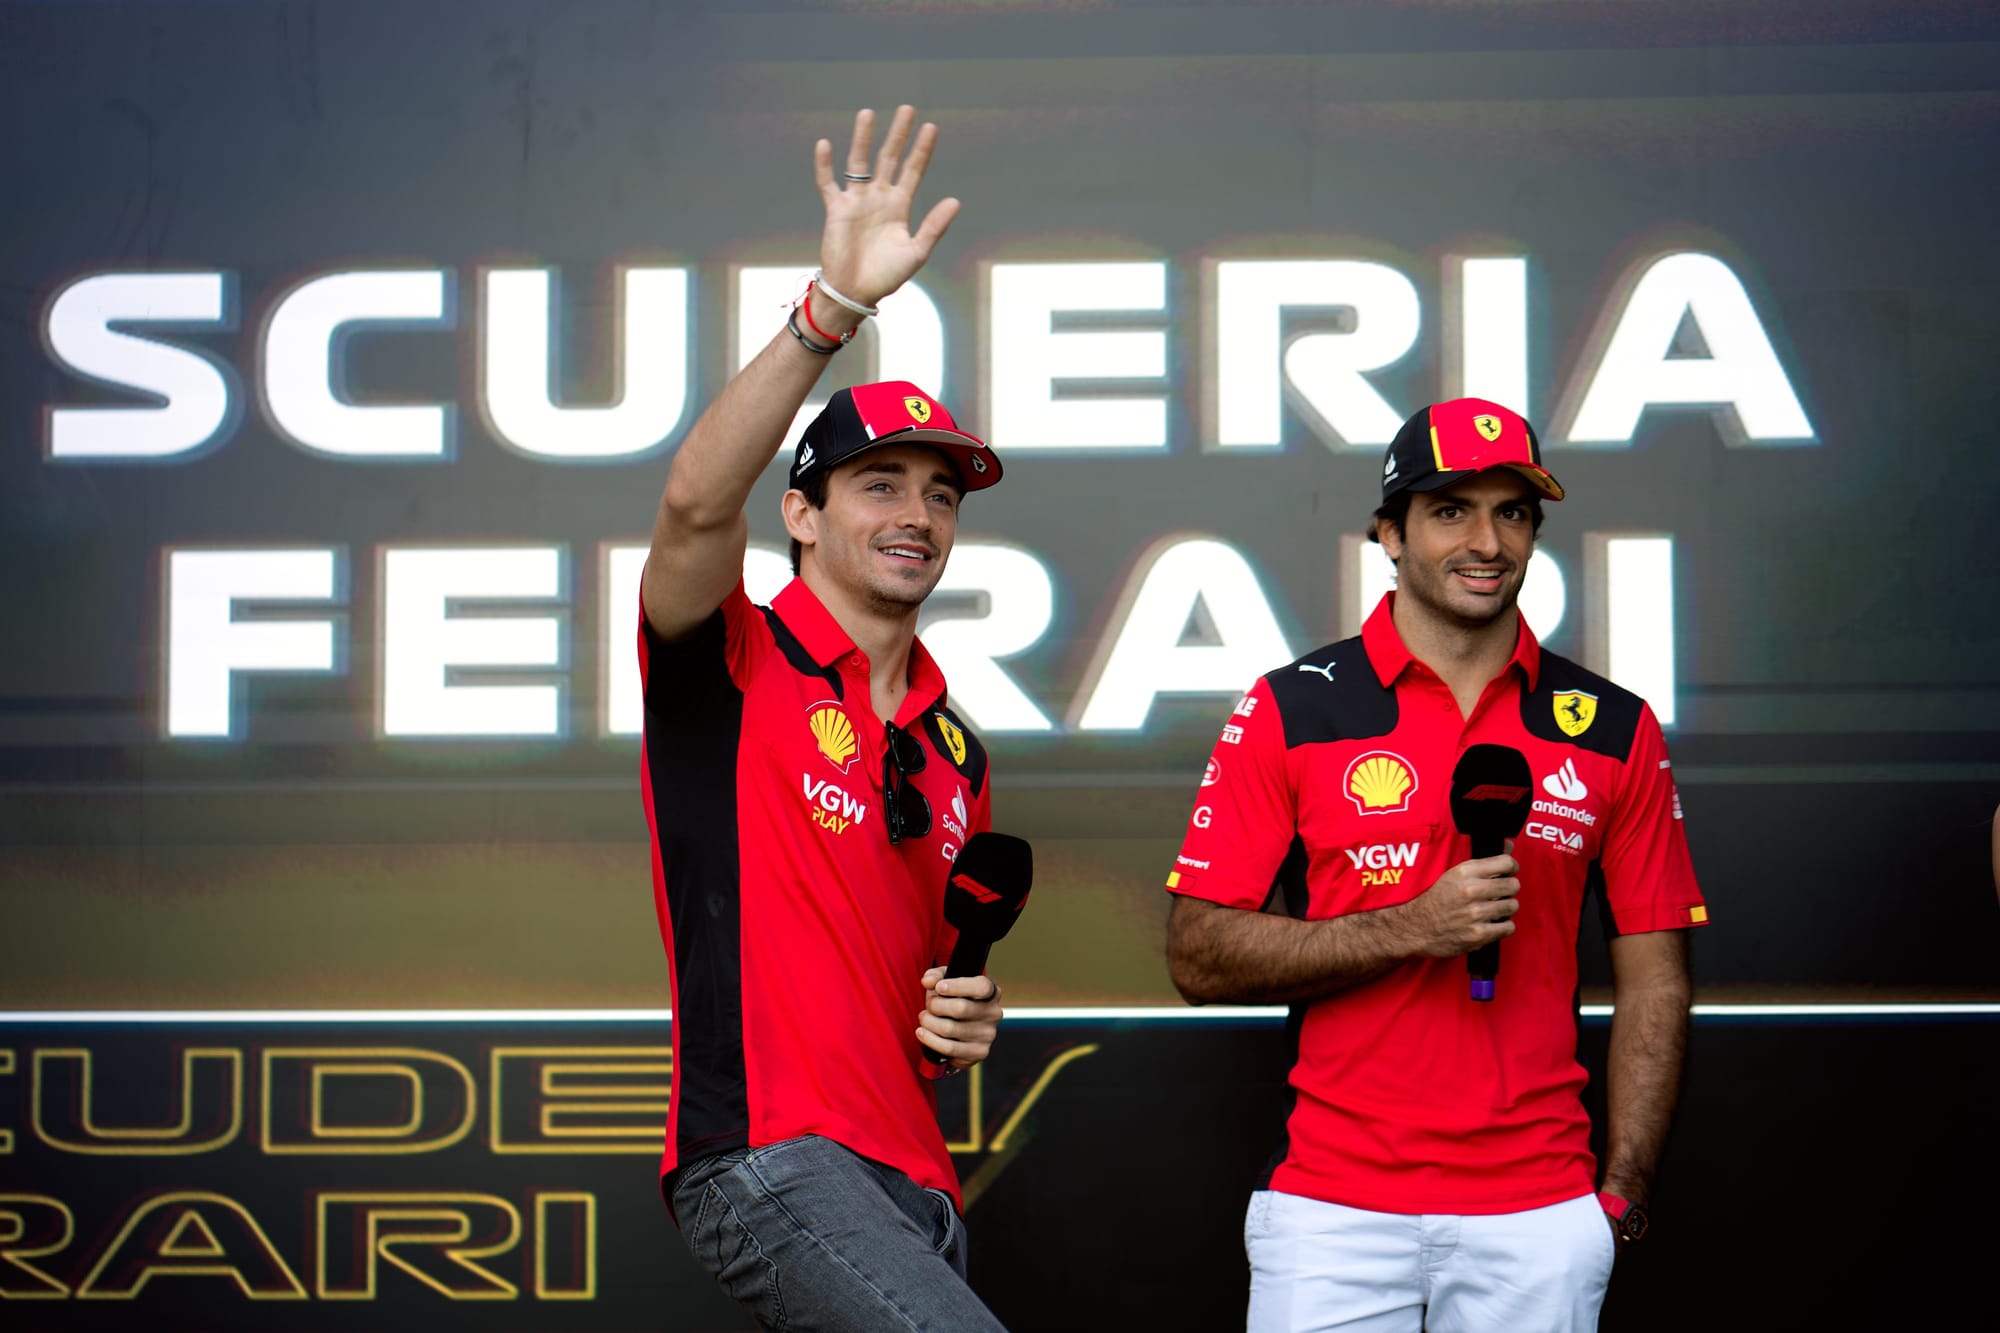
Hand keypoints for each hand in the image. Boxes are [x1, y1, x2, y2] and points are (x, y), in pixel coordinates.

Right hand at [814, 106, 960, 310]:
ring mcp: (857, 201)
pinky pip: (828, 183)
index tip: (931, 127)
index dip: (922, 150)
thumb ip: (934, 226)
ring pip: (859, 162)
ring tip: (868, 113)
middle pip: (889, 158)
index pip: (913, 170)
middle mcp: (879, 198)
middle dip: (898, 134)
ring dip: (863, 138)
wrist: (856, 292)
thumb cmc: (887, 275)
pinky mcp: (836, 210)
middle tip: (907, 109)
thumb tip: (955, 200)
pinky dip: (824, 165)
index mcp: (899, 206)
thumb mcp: (916, 251)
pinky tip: (825, 145)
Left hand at [916, 967, 1001, 1073]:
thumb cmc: (954, 1000)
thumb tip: (928, 981)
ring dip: (929, 1022)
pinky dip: (930, 1040)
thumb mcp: (947, 981)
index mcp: (991, 992)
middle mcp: (993, 1014)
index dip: (957, 986)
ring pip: (950, 1029)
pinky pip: (948, 1048)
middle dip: (935, 1005)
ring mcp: (987, 1035)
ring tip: (924, 1018)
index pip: (981, 987)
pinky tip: (922, 1032)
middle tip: (928, 1005)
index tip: (939, 987)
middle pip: (960, 1008)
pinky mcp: (978, 1052)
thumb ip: (936, 976)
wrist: (961, 1028)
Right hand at [1390, 842, 1519, 958]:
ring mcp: (1475, 913)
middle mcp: (1470, 890)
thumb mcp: (1455, 874)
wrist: (1417, 928)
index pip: (1506, 863)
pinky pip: (1508, 927)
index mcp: (1464, 872)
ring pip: (1512, 906)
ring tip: (1494, 909)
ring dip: (1505, 908)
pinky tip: (1492, 923)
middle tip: (1501, 893)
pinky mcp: (1478, 934)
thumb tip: (1509, 847)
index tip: (1509, 872)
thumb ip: (1484, 861)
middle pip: (1513, 885)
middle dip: (1509, 889)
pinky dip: (1503, 926)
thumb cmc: (1437, 900)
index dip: (1511, 867)